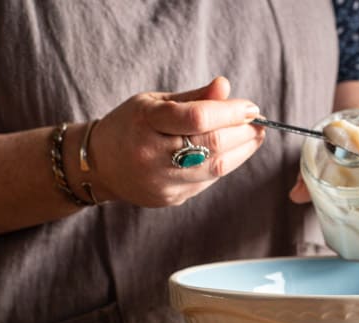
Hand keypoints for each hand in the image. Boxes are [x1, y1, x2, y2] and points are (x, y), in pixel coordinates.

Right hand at [88, 76, 263, 206]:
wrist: (99, 166)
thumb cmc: (131, 125)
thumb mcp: (155, 102)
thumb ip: (194, 97)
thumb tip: (226, 88)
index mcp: (145, 122)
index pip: (197, 117)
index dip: (231, 112)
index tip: (251, 107)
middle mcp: (151, 154)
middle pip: (211, 144)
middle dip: (243, 133)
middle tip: (259, 124)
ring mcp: (161, 181)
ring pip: (215, 167)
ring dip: (242, 151)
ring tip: (254, 137)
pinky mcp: (170, 198)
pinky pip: (207, 181)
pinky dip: (225, 165)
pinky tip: (232, 153)